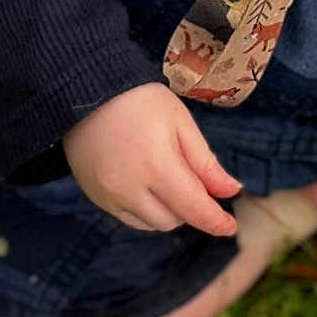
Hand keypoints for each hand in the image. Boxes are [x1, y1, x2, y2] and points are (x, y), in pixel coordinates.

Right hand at [63, 83, 241, 237]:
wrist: (85, 90)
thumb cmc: (138, 100)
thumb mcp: (180, 122)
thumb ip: (205, 162)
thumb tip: (231, 191)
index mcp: (157, 166)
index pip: (194, 209)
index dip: (216, 222)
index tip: (230, 226)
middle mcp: (130, 189)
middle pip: (173, 220)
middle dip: (189, 207)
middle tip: (190, 179)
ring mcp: (109, 196)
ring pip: (151, 224)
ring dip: (167, 211)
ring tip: (165, 177)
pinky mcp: (95, 196)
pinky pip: (128, 217)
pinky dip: (144, 209)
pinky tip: (145, 183)